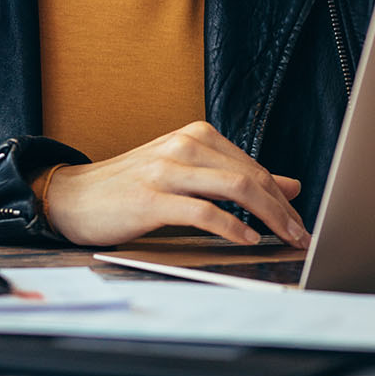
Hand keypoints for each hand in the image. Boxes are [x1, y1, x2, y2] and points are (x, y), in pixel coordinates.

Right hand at [38, 121, 310, 248]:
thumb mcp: (188, 174)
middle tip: (302, 235)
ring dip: (268, 217)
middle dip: (283, 209)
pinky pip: (203, 211)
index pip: (254, 166)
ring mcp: (167, 169)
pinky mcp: (151, 198)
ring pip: (235, 188)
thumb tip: (290, 186)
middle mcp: (185, 145)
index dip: (282, 197)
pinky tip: (246, 239)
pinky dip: (231, 227)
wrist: (72, 196)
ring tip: (283, 238)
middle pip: (251, 176)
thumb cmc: (132, 187)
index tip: (300, 222)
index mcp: (197, 136)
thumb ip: (235, 177)